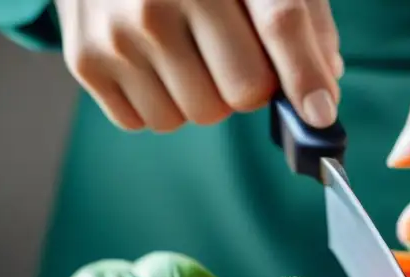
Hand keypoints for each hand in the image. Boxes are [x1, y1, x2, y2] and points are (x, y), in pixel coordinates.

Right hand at [53, 0, 342, 131]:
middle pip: (242, 94)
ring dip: (202, 98)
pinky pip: (148, 123)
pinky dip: (159, 103)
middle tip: (230, 56)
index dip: (305, 75)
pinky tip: (151, 62)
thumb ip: (300, 20)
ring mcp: (121, 31)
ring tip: (184, 53)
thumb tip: (321, 96)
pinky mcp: (88, 60)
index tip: (321, 116)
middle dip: (248, 87)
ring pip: (196, 116)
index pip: (280, 22)